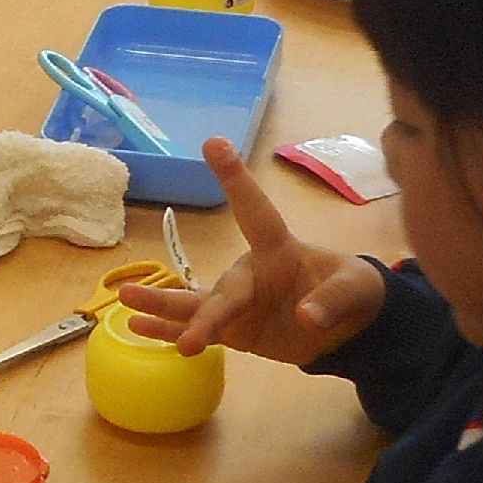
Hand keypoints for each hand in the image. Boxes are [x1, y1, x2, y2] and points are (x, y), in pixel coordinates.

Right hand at [108, 145, 384, 366]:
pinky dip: (166, 328)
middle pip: (225, 291)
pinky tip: (135, 325)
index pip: (256, 211)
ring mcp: (237, 301)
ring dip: (162, 305)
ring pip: (195, 304)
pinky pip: (194, 327)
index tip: (214, 142)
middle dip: (210, 315)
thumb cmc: (350, 291)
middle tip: (194, 339)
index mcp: (280, 250)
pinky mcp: (232, 329)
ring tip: (126, 299)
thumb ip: (333, 300)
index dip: (236, 178)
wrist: (347, 327)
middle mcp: (250, 272)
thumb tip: (304, 317)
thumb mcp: (357, 290)